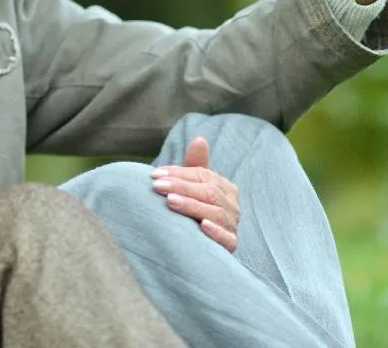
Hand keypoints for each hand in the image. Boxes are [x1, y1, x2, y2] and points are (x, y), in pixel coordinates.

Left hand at [151, 137, 240, 252]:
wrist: (199, 247)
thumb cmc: (192, 212)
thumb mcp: (192, 188)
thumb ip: (194, 165)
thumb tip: (199, 139)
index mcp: (224, 188)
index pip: (202, 176)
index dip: (178, 174)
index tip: (155, 175)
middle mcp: (232, 206)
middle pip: (208, 192)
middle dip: (181, 188)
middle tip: (157, 187)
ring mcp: (232, 225)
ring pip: (214, 212)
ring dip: (192, 206)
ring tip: (171, 203)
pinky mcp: (231, 245)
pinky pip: (227, 238)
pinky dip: (216, 232)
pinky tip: (203, 227)